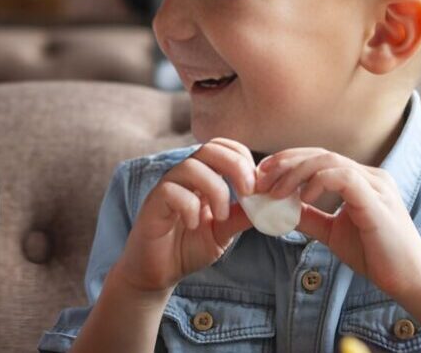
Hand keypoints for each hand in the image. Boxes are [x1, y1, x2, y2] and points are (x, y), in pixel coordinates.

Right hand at [110, 138, 256, 294]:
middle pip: (209, 148)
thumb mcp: (222, 233)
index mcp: (203, 178)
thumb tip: (268, 204)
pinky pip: (171, 191)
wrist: (157, 273)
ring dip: (215, 189)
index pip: (223, 148)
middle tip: (248, 192)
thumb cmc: (187, 248)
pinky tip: (193, 225)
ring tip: (221, 216)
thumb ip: (240, 217)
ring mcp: (167, 188)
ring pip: (191, 166)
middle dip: (235, 166)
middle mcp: (185, 177)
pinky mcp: (153, 204)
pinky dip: (189, 206)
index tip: (256, 187)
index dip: (243, 159)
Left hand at [255, 148, 420, 297]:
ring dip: (296, 173)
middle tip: (260, 179)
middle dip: (285, 163)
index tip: (261, 177)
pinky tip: (303, 197)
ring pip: (329, 161)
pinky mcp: (378, 200)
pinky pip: (344, 178)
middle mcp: (370, 176)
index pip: (319, 157)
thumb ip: (309, 216)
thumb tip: (277, 208)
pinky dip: (319, 181)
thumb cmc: (374, 254)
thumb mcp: (332, 232)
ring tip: (276, 191)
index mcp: (361, 180)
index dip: (288, 162)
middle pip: (320, 154)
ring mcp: (376, 185)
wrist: (407, 278)